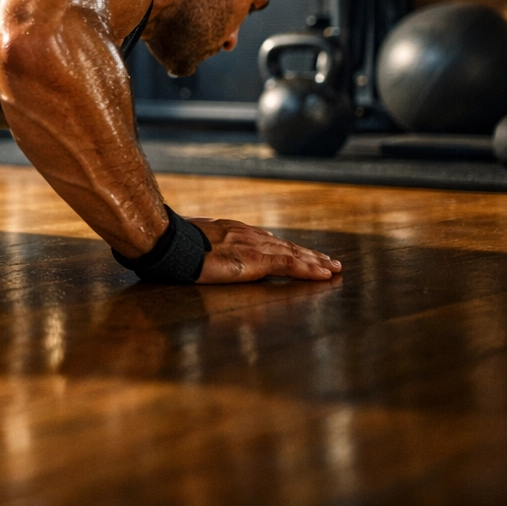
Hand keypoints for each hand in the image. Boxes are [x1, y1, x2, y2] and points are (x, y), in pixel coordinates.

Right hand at [190, 217, 341, 282]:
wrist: (173, 244)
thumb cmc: (175, 245)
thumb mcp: (194, 243)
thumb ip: (208, 246)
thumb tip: (208, 255)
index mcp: (234, 231)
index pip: (267, 240)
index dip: (285, 247)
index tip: (298, 251)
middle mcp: (249, 236)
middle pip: (286, 246)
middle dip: (308, 253)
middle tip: (327, 260)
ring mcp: (255, 247)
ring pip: (294, 254)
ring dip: (316, 261)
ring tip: (333, 268)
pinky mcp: (257, 261)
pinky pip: (291, 266)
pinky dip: (310, 270)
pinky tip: (325, 274)